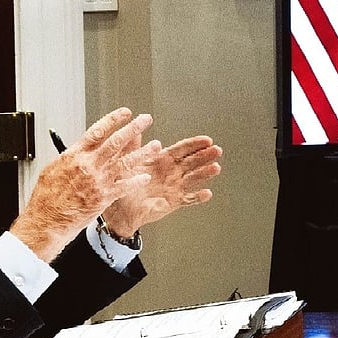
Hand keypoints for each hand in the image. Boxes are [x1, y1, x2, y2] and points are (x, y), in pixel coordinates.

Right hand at [10, 108, 159, 261]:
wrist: (47, 219)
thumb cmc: (47, 197)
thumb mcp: (53, 168)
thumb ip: (70, 157)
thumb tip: (79, 149)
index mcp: (75, 155)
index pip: (98, 130)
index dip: (114, 120)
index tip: (124, 113)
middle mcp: (89, 165)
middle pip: (116, 141)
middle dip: (134, 128)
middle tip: (145, 120)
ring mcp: (98, 181)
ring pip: (126, 161)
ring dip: (143, 152)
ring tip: (155, 145)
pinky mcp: (104, 197)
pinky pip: (125, 186)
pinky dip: (136, 181)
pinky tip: (145, 176)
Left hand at [101, 135, 222, 236]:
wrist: (120, 209)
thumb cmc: (124, 184)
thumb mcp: (127, 162)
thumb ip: (133, 146)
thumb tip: (135, 128)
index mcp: (162, 160)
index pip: (181, 149)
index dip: (194, 144)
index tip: (207, 140)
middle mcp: (171, 172)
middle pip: (192, 162)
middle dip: (205, 156)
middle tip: (217, 150)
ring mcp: (174, 187)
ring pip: (193, 178)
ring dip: (205, 173)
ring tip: (216, 168)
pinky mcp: (174, 202)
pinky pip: (188, 199)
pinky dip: (198, 197)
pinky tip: (207, 193)